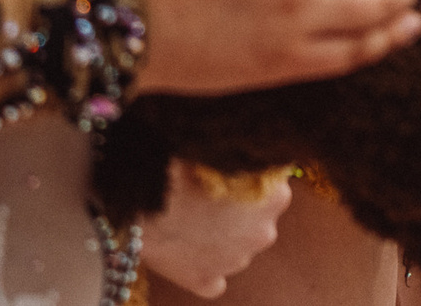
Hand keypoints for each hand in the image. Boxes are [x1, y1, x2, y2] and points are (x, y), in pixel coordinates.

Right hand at [139, 162, 291, 297]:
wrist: (142, 204)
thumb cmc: (179, 166)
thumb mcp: (216, 147)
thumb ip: (237, 150)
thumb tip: (237, 139)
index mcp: (276, 194)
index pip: (278, 178)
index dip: (254, 170)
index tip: (234, 163)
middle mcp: (265, 232)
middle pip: (260, 214)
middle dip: (242, 205)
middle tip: (209, 190)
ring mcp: (237, 260)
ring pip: (237, 245)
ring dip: (221, 235)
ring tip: (191, 217)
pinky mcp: (207, 280)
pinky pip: (213, 279)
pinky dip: (204, 268)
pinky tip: (187, 251)